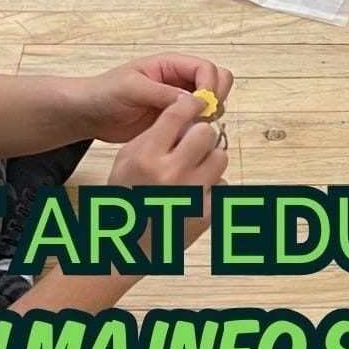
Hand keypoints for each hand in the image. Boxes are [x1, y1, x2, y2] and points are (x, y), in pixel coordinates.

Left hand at [69, 54, 232, 143]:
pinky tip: (183, 136)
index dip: (210, 86)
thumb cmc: (104, 93)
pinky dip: (198, 129)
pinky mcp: (175, 119)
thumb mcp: (131, 88)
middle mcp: (179, 80)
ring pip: (212, 103)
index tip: (203, 104)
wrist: (88, 114)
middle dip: (215, 99)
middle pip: (217, 82)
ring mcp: (179, 100)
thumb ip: (162, 92)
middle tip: (203, 117)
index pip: (206, 69)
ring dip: (209, 115)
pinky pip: (198, 122)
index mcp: (170, 65)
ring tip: (190, 128)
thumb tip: (193, 99)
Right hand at [105, 93, 229, 248]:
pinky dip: (211, 188)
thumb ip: (155, 135)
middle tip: (193, 146)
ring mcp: (191, 196)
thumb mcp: (127, 160)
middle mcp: (169, 174)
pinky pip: (222, 185)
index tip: (196, 104)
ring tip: (193, 172)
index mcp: (146, 157)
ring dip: (209, 161)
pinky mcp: (206, 214)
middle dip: (201, 137)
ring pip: (220, 158)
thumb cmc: (125, 198)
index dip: (191, 105)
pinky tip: (194, 195)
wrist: (126, 245)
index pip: (178, 114)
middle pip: (206, 134)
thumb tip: (186, 114)